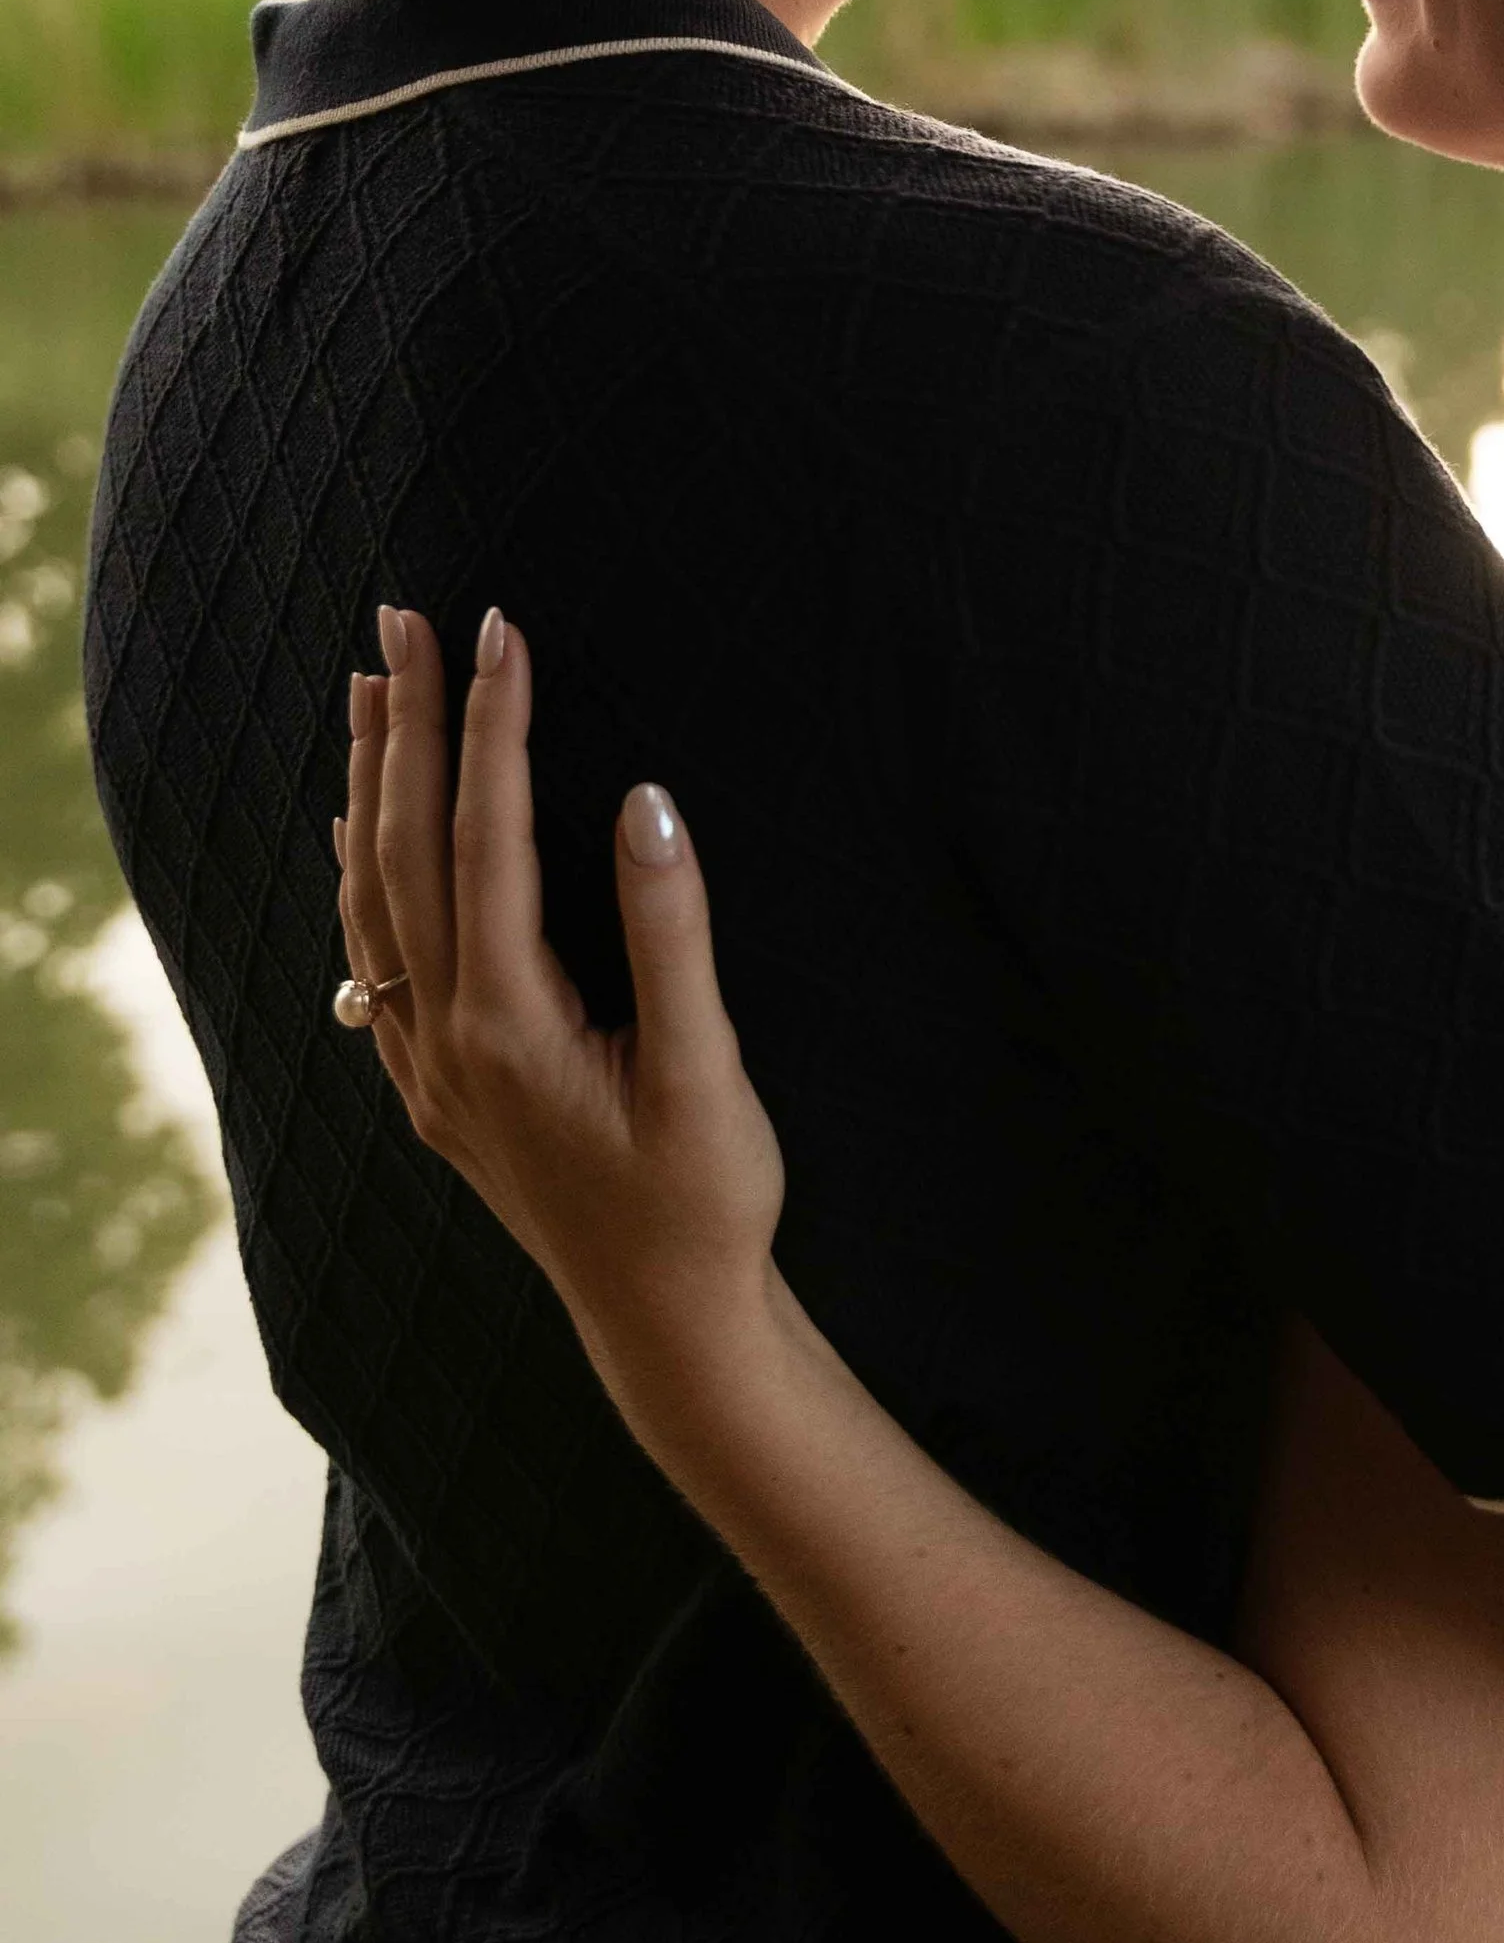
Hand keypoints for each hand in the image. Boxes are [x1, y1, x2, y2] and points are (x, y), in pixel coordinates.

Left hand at [339, 607, 788, 1399]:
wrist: (665, 1324)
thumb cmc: (704, 1199)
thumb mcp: (706, 1068)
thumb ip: (670, 931)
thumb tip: (645, 801)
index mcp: (510, 1022)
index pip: (486, 835)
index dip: (493, 724)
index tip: (502, 629)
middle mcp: (447, 1038)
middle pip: (404, 847)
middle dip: (404, 724)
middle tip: (402, 618)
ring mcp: (429, 1066)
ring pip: (371, 896)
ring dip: (371, 784)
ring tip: (370, 690)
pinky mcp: (435, 1086)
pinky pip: (374, 954)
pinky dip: (360, 871)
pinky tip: (358, 828)